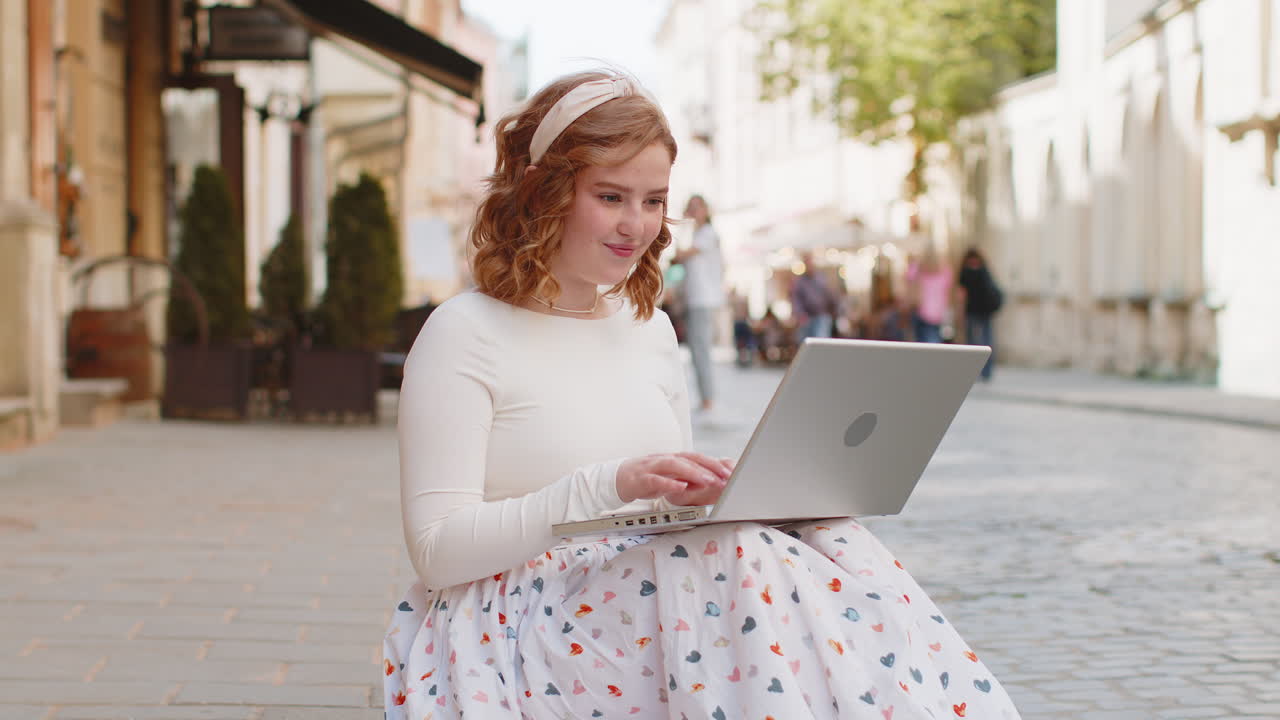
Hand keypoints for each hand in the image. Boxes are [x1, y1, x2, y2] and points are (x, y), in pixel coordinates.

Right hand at [616, 452, 734, 505]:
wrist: (617, 479)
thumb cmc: (646, 479)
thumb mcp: (669, 479)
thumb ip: (686, 480)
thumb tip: (705, 484)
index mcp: (673, 458)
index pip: (696, 457)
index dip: (713, 463)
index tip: (729, 472)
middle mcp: (665, 459)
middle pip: (689, 458)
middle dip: (709, 467)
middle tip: (725, 477)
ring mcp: (652, 466)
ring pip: (675, 465)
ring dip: (693, 473)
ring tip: (708, 481)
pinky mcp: (641, 478)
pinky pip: (657, 479)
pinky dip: (670, 483)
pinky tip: (681, 488)